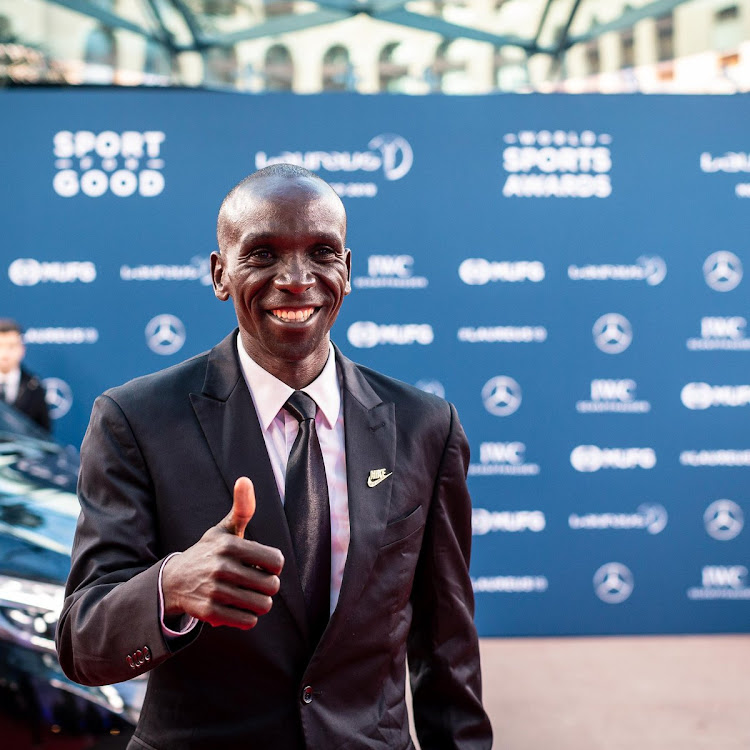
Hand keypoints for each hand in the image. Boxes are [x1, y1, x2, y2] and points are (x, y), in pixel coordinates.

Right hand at [162, 477, 283, 628]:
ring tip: (248, 595)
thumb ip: (242, 508)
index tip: (261, 565)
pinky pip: (247, 621)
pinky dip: (247, 617)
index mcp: (229, 545)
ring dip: (259, 603)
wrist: (174, 581)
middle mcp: (221, 567)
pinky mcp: (209, 613)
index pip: (276, 561)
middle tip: (254, 582)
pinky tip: (237, 608)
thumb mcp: (224, 529)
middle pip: (272, 586)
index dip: (273, 565)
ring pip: (262, 605)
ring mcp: (214, 591)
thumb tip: (245, 479)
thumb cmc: (210, 553)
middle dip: (267, 586)